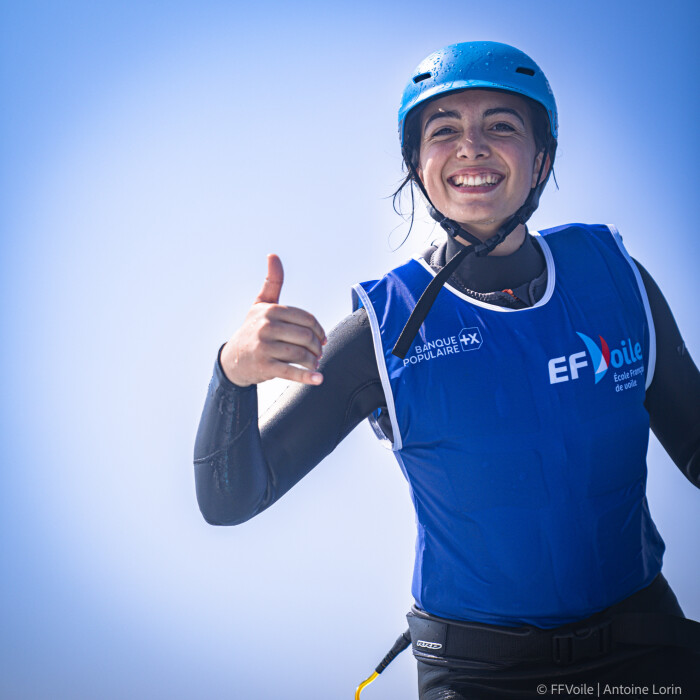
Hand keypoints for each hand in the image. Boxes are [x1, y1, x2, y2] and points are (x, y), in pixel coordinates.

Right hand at [220, 254, 326, 386]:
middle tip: (319, 353)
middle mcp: (266, 326)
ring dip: (314, 361)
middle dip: (317, 347)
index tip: (322, 338)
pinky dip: (307, 377)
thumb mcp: (261, 305)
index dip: (319, 330)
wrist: (232, 359)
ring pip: (301, 354)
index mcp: (270, 310)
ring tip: (315, 364)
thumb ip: (272, 282)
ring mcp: (265, 347)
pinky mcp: (265, 366)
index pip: (306, 319)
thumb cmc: (252, 329)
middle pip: (306, 336)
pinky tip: (318, 379)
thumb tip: (273, 255)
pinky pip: (291, 371)